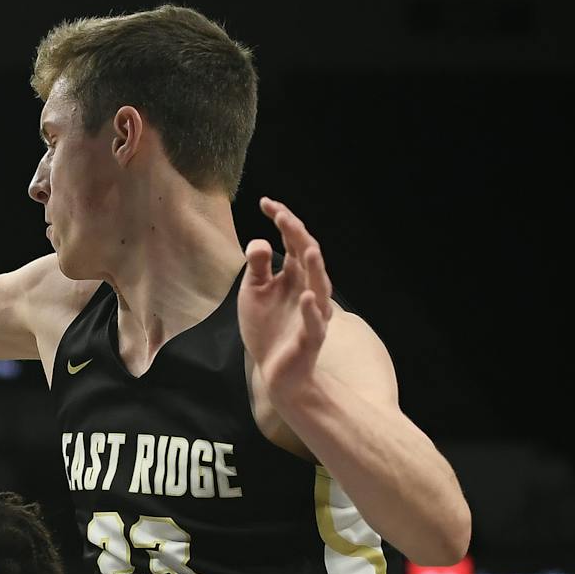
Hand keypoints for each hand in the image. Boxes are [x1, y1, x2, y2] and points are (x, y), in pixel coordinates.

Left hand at [238, 197, 335, 397]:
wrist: (275, 371)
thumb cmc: (266, 329)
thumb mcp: (254, 293)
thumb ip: (257, 267)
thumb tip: (259, 242)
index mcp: (294, 276)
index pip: (293, 241)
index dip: (282, 221)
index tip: (265, 202)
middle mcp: (308, 289)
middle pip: (308, 256)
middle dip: (297, 235)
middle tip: (282, 214)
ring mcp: (313, 313)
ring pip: (320, 286)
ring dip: (315, 268)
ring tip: (307, 249)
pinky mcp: (310, 338)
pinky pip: (314, 322)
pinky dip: (312, 309)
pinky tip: (306, 296)